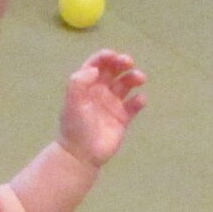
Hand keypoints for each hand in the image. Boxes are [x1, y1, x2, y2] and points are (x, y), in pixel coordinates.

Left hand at [57, 50, 146, 168]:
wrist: (81, 154)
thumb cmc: (74, 127)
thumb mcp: (72, 102)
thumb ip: (79, 82)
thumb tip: (95, 69)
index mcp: (86, 85)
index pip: (97, 64)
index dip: (106, 57)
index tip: (114, 56)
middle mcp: (100, 91)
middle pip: (114, 70)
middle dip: (122, 63)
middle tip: (129, 62)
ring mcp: (112, 104)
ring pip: (126, 84)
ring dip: (134, 77)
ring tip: (140, 78)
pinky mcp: (123, 118)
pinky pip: (134, 105)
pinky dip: (139, 100)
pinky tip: (139, 101)